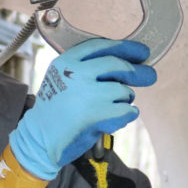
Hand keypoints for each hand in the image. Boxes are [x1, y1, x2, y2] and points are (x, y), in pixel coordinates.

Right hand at [8, 38, 155, 179]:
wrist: (38, 141)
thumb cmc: (53, 112)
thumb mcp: (62, 80)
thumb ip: (87, 69)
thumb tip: (125, 65)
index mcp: (66, 62)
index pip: (101, 46)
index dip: (125, 47)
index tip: (141, 52)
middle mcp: (76, 74)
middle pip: (117, 65)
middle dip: (137, 72)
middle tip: (149, 76)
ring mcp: (87, 93)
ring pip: (123, 91)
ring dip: (124, 100)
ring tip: (113, 108)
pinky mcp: (96, 114)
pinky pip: (126, 111)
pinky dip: (127, 115)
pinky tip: (119, 118)